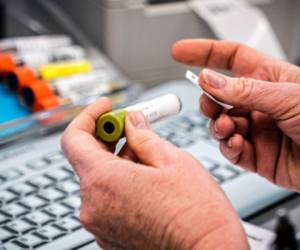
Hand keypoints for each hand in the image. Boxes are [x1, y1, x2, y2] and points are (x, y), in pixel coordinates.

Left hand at [61, 98, 247, 249]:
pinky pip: (107, 198)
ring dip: (120, 160)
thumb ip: (144, 135)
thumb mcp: (172, 160)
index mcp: (104, 182)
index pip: (75, 138)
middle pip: (88, 157)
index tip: (106, 108)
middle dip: (111, 137)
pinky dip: (121, 181)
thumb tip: (133, 122)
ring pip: (101, 178)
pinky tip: (147, 179)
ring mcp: (100, 223)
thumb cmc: (197, 215)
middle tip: (135, 127)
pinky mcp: (110, 234)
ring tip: (150, 156)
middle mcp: (94, 206)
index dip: (90, 117)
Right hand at [172, 39, 299, 191]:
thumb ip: (245, 90)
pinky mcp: (255, 154)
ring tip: (226, 127)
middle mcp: (259, 103)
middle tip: (209, 104)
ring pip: (220, 124)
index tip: (180, 52)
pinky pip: (231, 149)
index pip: (230, 58)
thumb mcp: (288, 96)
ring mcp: (255, 129)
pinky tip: (237, 144)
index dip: (204, 52)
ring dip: (218, 125)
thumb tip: (209, 80)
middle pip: (219, 95)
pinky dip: (229, 147)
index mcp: (269, 79)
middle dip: (209, 100)